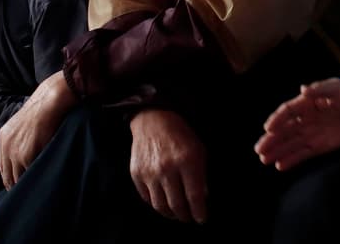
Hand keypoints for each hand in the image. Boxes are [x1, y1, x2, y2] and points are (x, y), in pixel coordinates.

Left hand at [0, 70, 74, 188]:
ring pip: (18, 176)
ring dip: (26, 183)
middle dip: (16, 185)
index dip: (10, 177)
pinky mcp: (27, 155)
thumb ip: (18, 139)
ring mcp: (15, 152)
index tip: (17, 185)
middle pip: (8, 175)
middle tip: (25, 194)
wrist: (49, 101)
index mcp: (3, 138)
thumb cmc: (43, 109)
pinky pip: (30, 172)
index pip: (3, 167)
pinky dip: (35, 177)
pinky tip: (40, 181)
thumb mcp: (22, 123)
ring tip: (33, 191)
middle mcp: (6, 147)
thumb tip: (24, 153)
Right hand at [129, 108, 207, 224]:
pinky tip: (163, 203)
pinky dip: (156, 204)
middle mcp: (168, 169)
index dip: (199, 212)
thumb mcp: (199, 150)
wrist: (154, 120)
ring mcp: (150, 173)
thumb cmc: (181, 135)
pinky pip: (147, 198)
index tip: (202, 219)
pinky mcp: (137, 175)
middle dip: (185, 216)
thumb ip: (201, 175)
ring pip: (160, 206)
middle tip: (189, 218)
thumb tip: (202, 198)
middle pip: (176, 205)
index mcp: (188, 161)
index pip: (194, 196)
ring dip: (170, 214)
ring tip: (176, 214)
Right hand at [255, 79, 339, 171]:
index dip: (277, 120)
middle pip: (285, 130)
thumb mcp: (337, 88)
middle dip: (272, 140)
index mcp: (307, 103)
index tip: (268, 129)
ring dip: (278, 151)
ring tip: (264, 159)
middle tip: (259, 150)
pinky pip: (303, 154)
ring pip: (291, 144)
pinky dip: (292, 159)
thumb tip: (303, 89)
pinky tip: (280, 165)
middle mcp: (305, 119)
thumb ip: (320, 90)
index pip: (288, 112)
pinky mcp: (319, 146)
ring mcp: (311, 134)